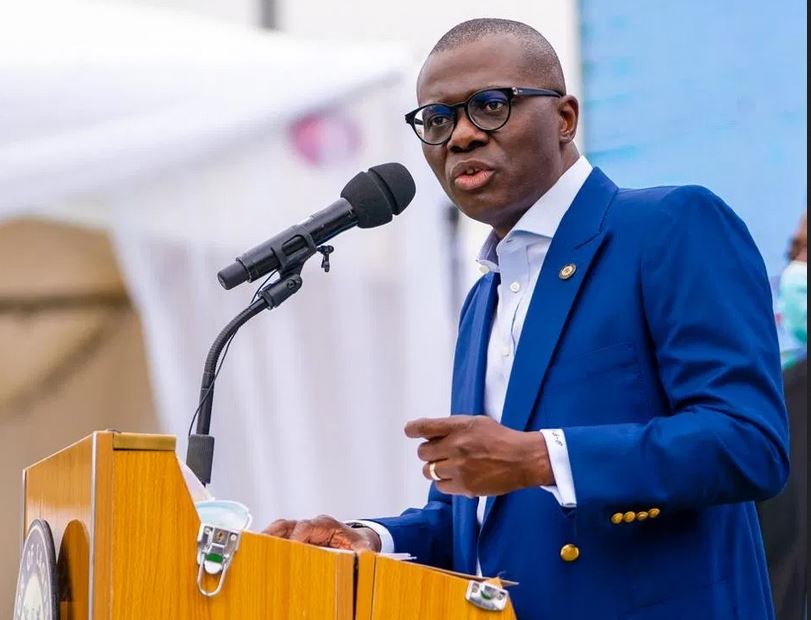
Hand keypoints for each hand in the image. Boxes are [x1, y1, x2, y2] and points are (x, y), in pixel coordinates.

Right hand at [262, 515, 380, 551]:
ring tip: (252, 548)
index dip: (296, 537)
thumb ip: (362, 553)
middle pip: (288, 524)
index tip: (288, 547)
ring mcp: (301, 529)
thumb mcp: (363, 549)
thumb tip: (363, 557)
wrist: (357, 540)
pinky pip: (279, 536)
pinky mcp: (295, 537)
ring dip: (267, 537)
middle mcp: (311, 524)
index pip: (307, 526)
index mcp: (326, 524)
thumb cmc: (358, 544)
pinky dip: (268, 541)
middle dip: (273, 534)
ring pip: (280, 528)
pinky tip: (258, 552)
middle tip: (260, 546)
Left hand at [406, 415, 552, 496]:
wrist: (522, 459)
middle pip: (423, 452)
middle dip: (429, 452)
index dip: (413, 429)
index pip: (424, 427)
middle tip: (441, 453)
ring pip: (429, 471)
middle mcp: (456, 446)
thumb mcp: (475, 422)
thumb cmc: (500, 438)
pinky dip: (446, 482)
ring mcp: (459, 468)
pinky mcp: (464, 486)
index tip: (410, 431)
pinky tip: (458, 477)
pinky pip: (440, 486)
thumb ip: (452, 427)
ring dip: (436, 468)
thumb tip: (429, 433)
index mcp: (458, 427)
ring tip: (451, 466)